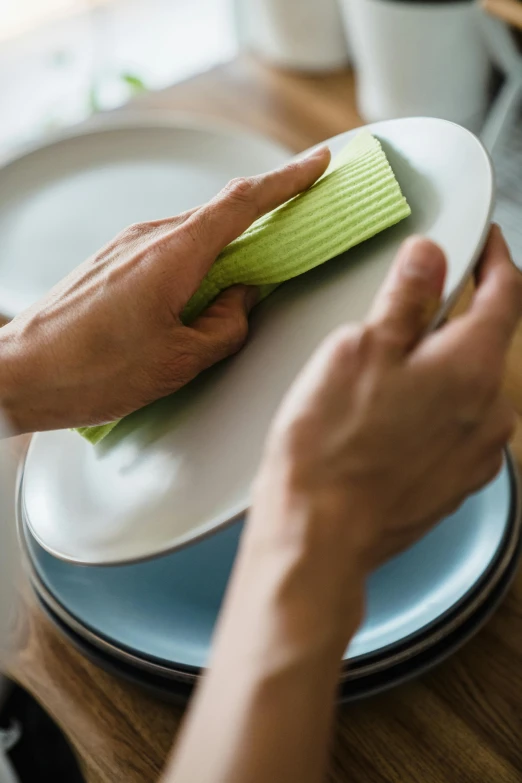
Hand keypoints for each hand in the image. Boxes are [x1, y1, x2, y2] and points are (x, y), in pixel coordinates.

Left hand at [0, 148, 329, 433]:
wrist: (21, 373)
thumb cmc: (91, 369)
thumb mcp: (179, 360)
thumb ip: (225, 327)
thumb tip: (241, 303)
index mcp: (174, 254)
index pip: (244, 201)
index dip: (287, 179)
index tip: (316, 163)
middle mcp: (149, 238)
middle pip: (220, 215)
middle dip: (262, 220)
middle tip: (293, 233)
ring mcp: (125, 246)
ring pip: (193, 237)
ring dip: (224, 252)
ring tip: (240, 287)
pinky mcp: (112, 262)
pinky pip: (168, 251)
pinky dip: (194, 264)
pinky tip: (196, 298)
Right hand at [249, 226, 521, 611]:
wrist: (319, 536)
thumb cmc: (330, 448)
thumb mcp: (358, 350)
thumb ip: (404, 299)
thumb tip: (429, 257)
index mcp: (473, 367)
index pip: (505, 293)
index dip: (494, 260)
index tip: (484, 245)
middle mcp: (490, 412)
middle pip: (487, 342)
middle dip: (455, 317)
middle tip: (408, 311)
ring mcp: (476, 453)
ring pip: (469, 387)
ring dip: (440, 367)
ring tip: (384, 375)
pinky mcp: (455, 482)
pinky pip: (456, 427)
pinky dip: (433, 408)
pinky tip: (386, 419)